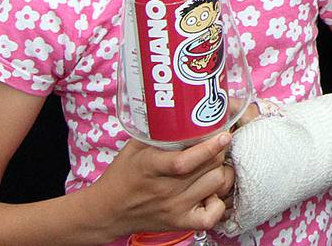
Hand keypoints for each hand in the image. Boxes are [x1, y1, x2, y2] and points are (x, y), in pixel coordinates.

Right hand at [88, 132, 233, 238]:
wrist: (107, 212)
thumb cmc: (123, 174)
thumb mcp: (135, 147)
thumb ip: (158, 131)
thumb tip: (185, 110)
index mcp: (151, 168)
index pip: (185, 161)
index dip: (209, 147)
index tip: (224, 134)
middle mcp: (165, 190)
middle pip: (209, 167)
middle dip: (219, 152)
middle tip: (218, 145)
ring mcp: (174, 208)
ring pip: (216, 184)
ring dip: (221, 171)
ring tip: (214, 166)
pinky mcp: (180, 223)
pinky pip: (213, 216)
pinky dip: (218, 203)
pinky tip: (211, 192)